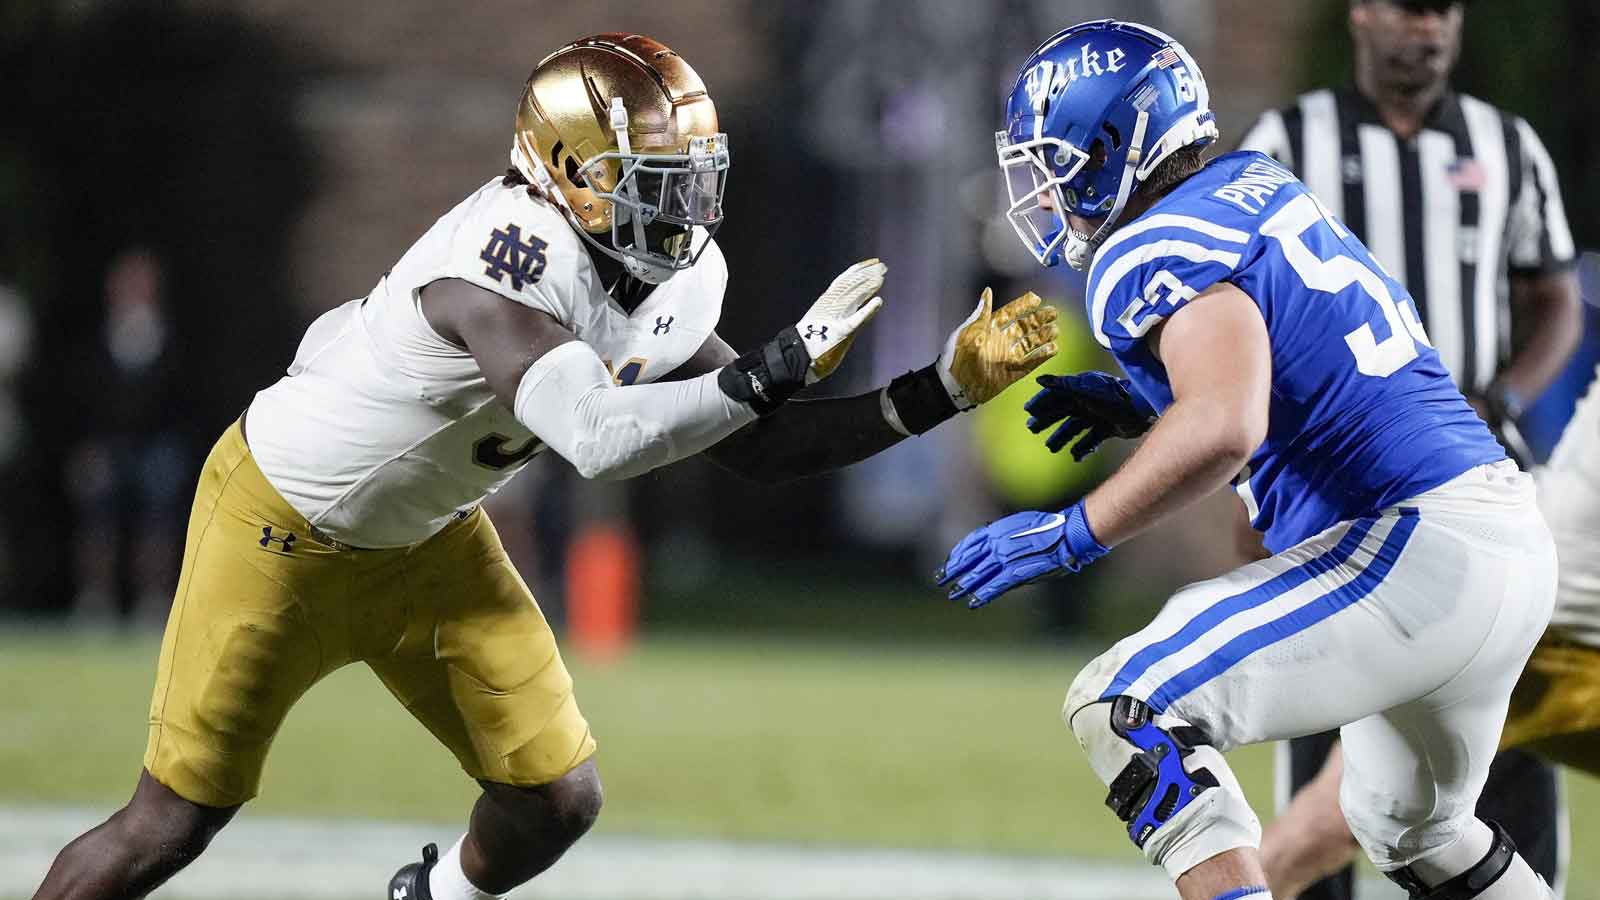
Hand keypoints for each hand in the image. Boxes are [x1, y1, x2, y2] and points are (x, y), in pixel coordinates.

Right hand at [797, 258, 886, 382]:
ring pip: (853, 296)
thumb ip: (852, 315)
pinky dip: (867, 309)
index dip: (859, 270)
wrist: (797, 357)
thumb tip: (872, 304)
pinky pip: (856, 319)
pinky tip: (878, 301)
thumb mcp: (831, 324)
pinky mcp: (841, 332)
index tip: (872, 263)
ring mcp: (835, 318)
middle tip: (883, 267)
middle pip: (851, 285)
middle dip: (867, 274)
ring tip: (881, 277)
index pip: (844, 280)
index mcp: (826, 303)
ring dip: (868, 286)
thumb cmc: (815, 343)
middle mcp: (830, 306)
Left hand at [934, 501, 1108, 607]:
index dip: (958, 555)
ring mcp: (1004, 558)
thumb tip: (995, 544)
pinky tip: (973, 602)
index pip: (970, 543)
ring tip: (953, 593)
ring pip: (978, 574)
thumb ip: (1004, 534)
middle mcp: (996, 543)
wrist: (1065, 534)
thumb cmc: (1049, 528)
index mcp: (997, 529)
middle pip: (969, 559)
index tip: (949, 562)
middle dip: (953, 571)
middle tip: (940, 580)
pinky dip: (983, 594)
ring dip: (964, 585)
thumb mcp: (1020, 524)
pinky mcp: (1015, 572)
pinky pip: (994, 586)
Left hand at [937, 289, 1058, 408]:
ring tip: (1055, 330)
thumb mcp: (968, 332)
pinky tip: (1053, 349)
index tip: (1036, 298)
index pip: (1010, 313)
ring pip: (1030, 344)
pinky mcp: (1011, 374)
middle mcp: (1001, 342)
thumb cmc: (956, 357)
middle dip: (1039, 319)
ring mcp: (1007, 357)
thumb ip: (982, 314)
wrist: (954, 387)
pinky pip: (1030, 364)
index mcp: (989, 329)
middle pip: (1024, 327)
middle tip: (1053, 312)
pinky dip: (1041, 357)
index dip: (1023, 305)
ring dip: (1043, 337)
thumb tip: (987, 291)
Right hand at [1025, 372, 1155, 459]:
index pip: (1056, 395)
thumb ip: (1062, 385)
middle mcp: (1089, 402)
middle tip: (1032, 429)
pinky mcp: (1109, 428)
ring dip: (1062, 437)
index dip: (1042, 402)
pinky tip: (1076, 457)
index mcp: (1081, 390)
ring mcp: (1099, 415)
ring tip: (1051, 448)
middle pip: (1062, 411)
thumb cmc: (1114, 398)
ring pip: (1075, 428)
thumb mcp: (1086, 391)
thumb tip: (1039, 379)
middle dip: (1047, 420)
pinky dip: (1083, 448)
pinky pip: (1091, 439)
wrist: (1143, 411)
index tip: (1029, 411)